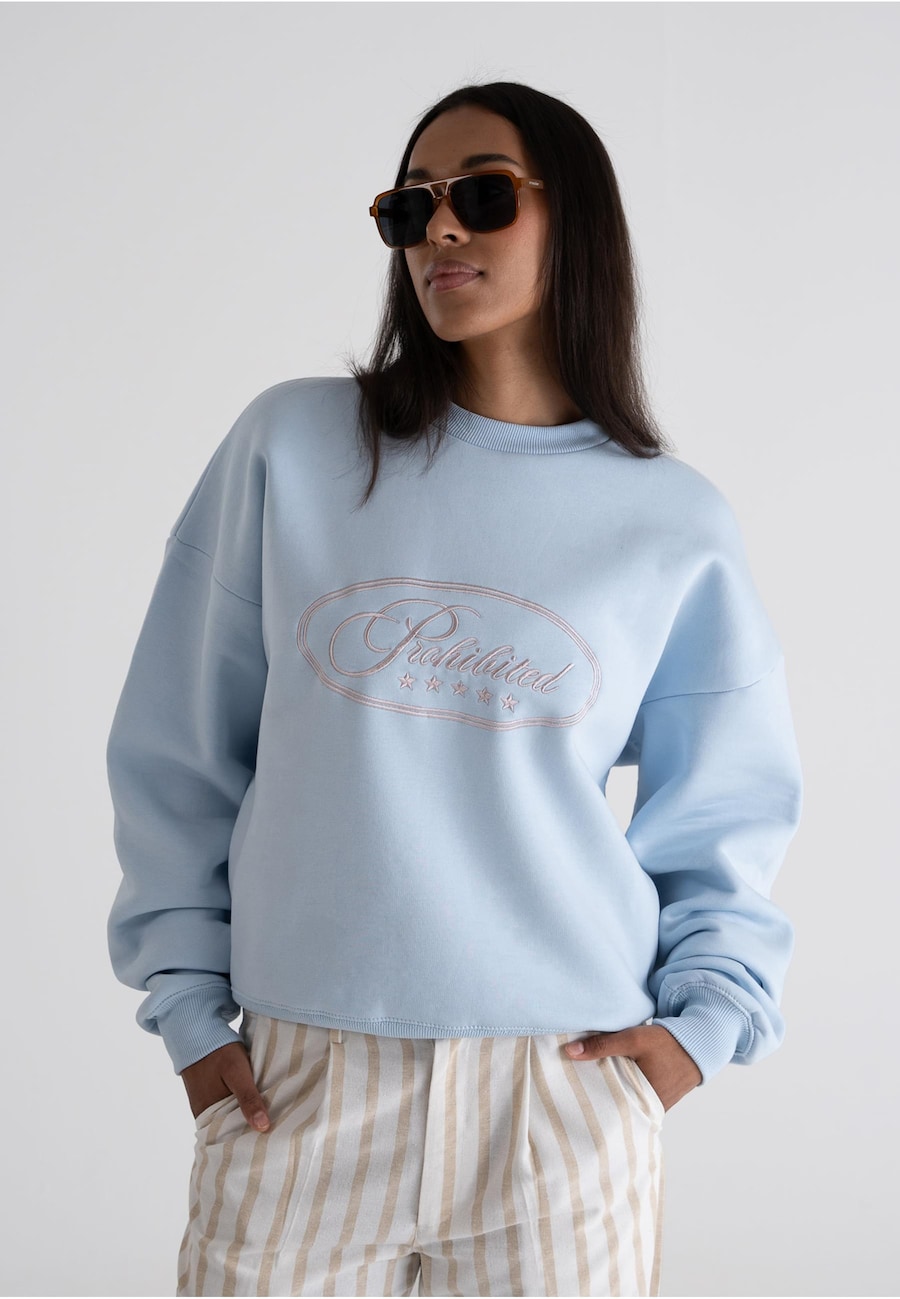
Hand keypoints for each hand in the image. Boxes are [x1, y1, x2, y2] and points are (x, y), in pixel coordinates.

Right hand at [181, 1041, 270, 1130]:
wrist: (198, 1034)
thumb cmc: (218, 1052)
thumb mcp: (237, 1072)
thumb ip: (248, 1099)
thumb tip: (263, 1127)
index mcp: (209, 1116)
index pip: (233, 1138)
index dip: (252, 1139)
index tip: (271, 1140)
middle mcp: (204, 1115)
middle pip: (231, 1129)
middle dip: (250, 1130)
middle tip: (274, 1131)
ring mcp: (205, 1106)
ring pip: (229, 1118)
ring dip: (245, 1117)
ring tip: (268, 1119)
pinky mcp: (208, 1096)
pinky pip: (225, 1108)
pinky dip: (238, 1107)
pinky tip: (253, 1103)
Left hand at [564, 1023, 701, 1111]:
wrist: (697, 1045)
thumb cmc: (667, 1043)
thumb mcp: (633, 1040)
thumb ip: (602, 1045)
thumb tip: (570, 1052)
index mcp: (641, 1101)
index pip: (606, 1104)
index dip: (588, 1098)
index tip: (569, 1090)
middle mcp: (647, 1109)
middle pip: (614, 1104)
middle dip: (596, 1095)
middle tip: (573, 1087)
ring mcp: (653, 1106)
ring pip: (623, 1100)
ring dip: (610, 1090)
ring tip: (586, 1082)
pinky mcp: (656, 1098)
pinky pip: (634, 1096)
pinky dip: (622, 1087)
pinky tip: (609, 1077)